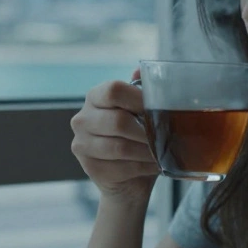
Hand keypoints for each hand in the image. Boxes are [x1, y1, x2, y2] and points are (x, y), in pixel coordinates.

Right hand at [70, 71, 159, 201]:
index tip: (158, 110)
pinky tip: (153, 166)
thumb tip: (140, 70)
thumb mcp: (140, 112)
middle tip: (165, 137)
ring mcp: (82, 145)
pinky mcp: (90, 168)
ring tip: (162, 153)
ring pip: (121, 147)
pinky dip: (143, 168)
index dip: (139, 99)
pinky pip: (122, 167)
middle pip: (118, 121)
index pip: (114, 90)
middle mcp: (82, 119)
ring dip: (147, 152)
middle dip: (147, 132)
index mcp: (95, 97)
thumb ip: (140, 92)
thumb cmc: (136, 139)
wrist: (127, 178)